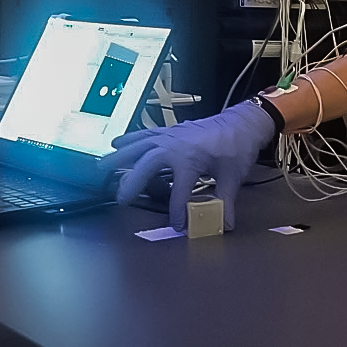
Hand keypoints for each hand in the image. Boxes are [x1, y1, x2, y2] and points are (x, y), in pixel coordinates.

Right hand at [101, 101, 275, 230]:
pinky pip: (146, 134)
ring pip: (141, 145)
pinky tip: (117, 144)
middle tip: (120, 198)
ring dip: (122, 156)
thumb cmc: (238, 145)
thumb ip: (226, 200)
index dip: (177, 210)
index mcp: (192, 157)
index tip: (178, 225)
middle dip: (134, 181)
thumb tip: (225, 224)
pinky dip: (131, 139)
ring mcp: (172, 136)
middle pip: (148, 164)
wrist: (243, 122)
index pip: (179, 190)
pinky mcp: (172, 131)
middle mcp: (177, 145)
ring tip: (103, 167)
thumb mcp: (233, 175)